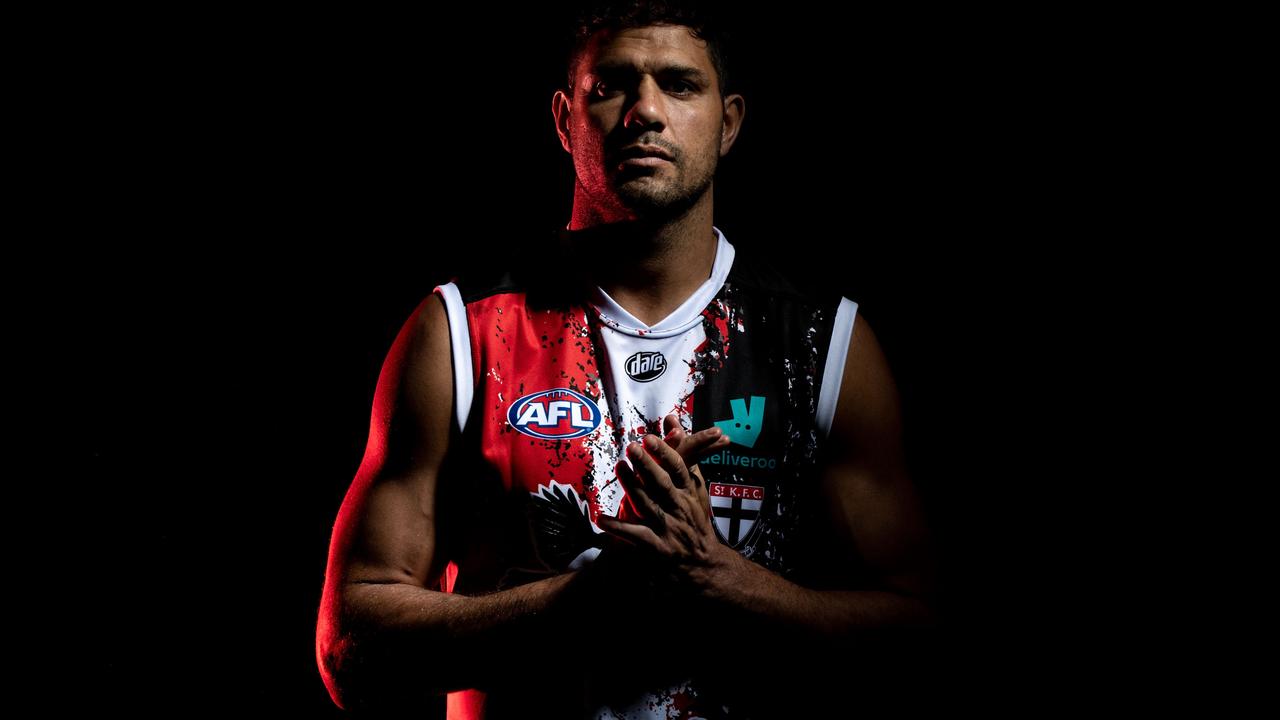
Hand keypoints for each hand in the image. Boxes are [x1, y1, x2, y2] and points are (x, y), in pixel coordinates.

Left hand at [597, 414, 733, 592]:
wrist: (707, 565)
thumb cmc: (697, 522)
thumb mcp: (696, 489)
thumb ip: (684, 457)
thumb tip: (673, 420)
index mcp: (689, 493)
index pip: (679, 469)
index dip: (666, 453)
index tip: (651, 438)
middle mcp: (680, 508)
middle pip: (663, 484)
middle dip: (648, 465)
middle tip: (633, 447)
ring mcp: (669, 528)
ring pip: (648, 504)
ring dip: (632, 486)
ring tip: (619, 468)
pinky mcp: (658, 548)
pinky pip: (635, 535)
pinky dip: (618, 527)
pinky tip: (601, 519)